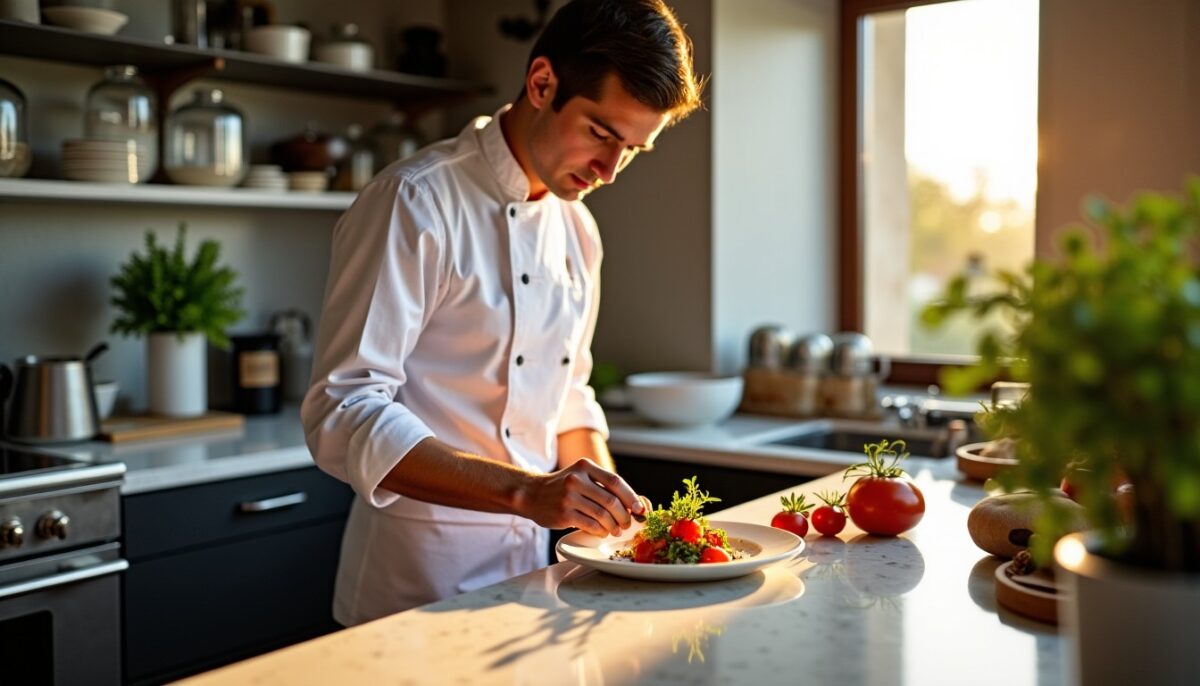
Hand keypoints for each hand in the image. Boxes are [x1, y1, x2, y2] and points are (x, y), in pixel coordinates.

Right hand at [521, 459, 645, 536]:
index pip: (615, 481)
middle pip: (611, 500)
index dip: (631, 497)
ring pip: (602, 515)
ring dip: (614, 526)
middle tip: (628, 523)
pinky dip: (601, 531)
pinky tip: (602, 531)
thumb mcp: (581, 477)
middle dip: (624, 515)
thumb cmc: (562, 488)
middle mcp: (576, 479)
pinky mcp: (564, 514)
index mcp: (585, 467)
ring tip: (616, 530)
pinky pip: (591, 525)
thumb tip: (635, 503)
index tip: (640, 509)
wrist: (531, 494)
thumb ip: (603, 486)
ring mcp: (569, 497)